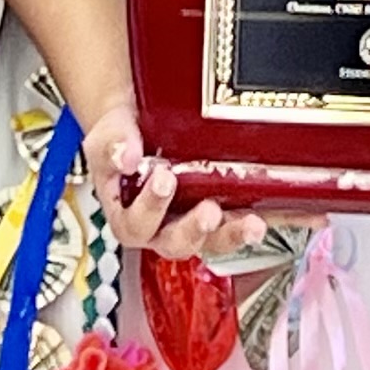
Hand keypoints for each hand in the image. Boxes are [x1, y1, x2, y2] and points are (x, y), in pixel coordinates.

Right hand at [83, 103, 270, 260]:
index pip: (136, 224)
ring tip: (250, 224)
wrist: (137, 126)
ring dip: (231, 235)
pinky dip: (247, 224)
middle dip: (194, 229)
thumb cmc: (119, 139)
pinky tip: (263, 216)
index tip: (164, 178)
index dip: (150, 207)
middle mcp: (159, 229)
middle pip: (176, 243)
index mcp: (127, 216)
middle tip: (208, 211)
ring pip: (210, 243)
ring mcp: (189, 223)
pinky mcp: (215, 215)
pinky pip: (231, 227)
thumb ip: (113, 144)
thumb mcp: (107, 136)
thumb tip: (126, 156)